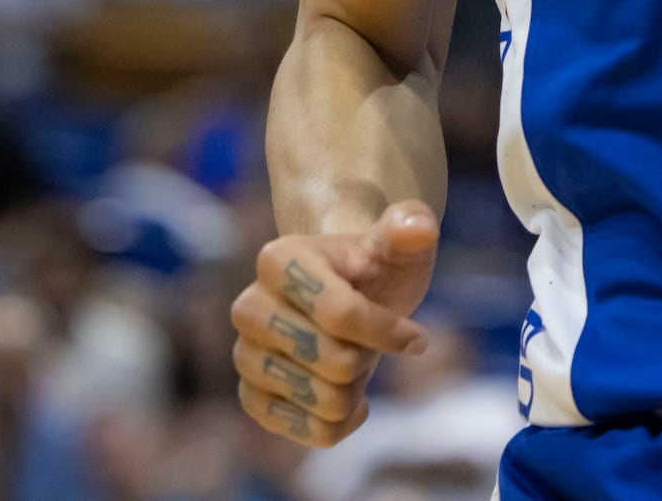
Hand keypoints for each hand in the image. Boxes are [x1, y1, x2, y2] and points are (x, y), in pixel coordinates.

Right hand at [231, 201, 438, 446]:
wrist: (351, 294)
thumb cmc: (377, 267)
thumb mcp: (400, 245)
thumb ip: (411, 228)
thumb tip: (416, 230)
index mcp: (277, 260)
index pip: (341, 315)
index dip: (388, 332)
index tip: (415, 336)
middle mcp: (249, 308)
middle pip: (334, 363)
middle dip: (369, 357)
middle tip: (369, 343)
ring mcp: (245, 355)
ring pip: (325, 403)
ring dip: (356, 389)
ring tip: (353, 362)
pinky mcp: (252, 397)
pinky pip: (309, 433)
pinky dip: (342, 422)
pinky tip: (346, 397)